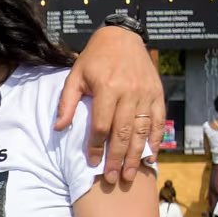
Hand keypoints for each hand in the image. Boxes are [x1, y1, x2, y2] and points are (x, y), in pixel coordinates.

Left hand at [55, 26, 164, 181]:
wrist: (122, 37)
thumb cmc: (94, 59)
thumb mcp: (75, 76)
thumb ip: (67, 103)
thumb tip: (59, 128)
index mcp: (107, 87)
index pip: (102, 125)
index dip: (96, 147)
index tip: (92, 164)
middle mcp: (130, 92)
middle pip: (123, 132)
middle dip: (117, 158)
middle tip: (112, 179)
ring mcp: (146, 93)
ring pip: (142, 129)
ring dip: (136, 155)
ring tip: (129, 175)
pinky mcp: (158, 94)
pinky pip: (158, 121)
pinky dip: (155, 140)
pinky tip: (150, 157)